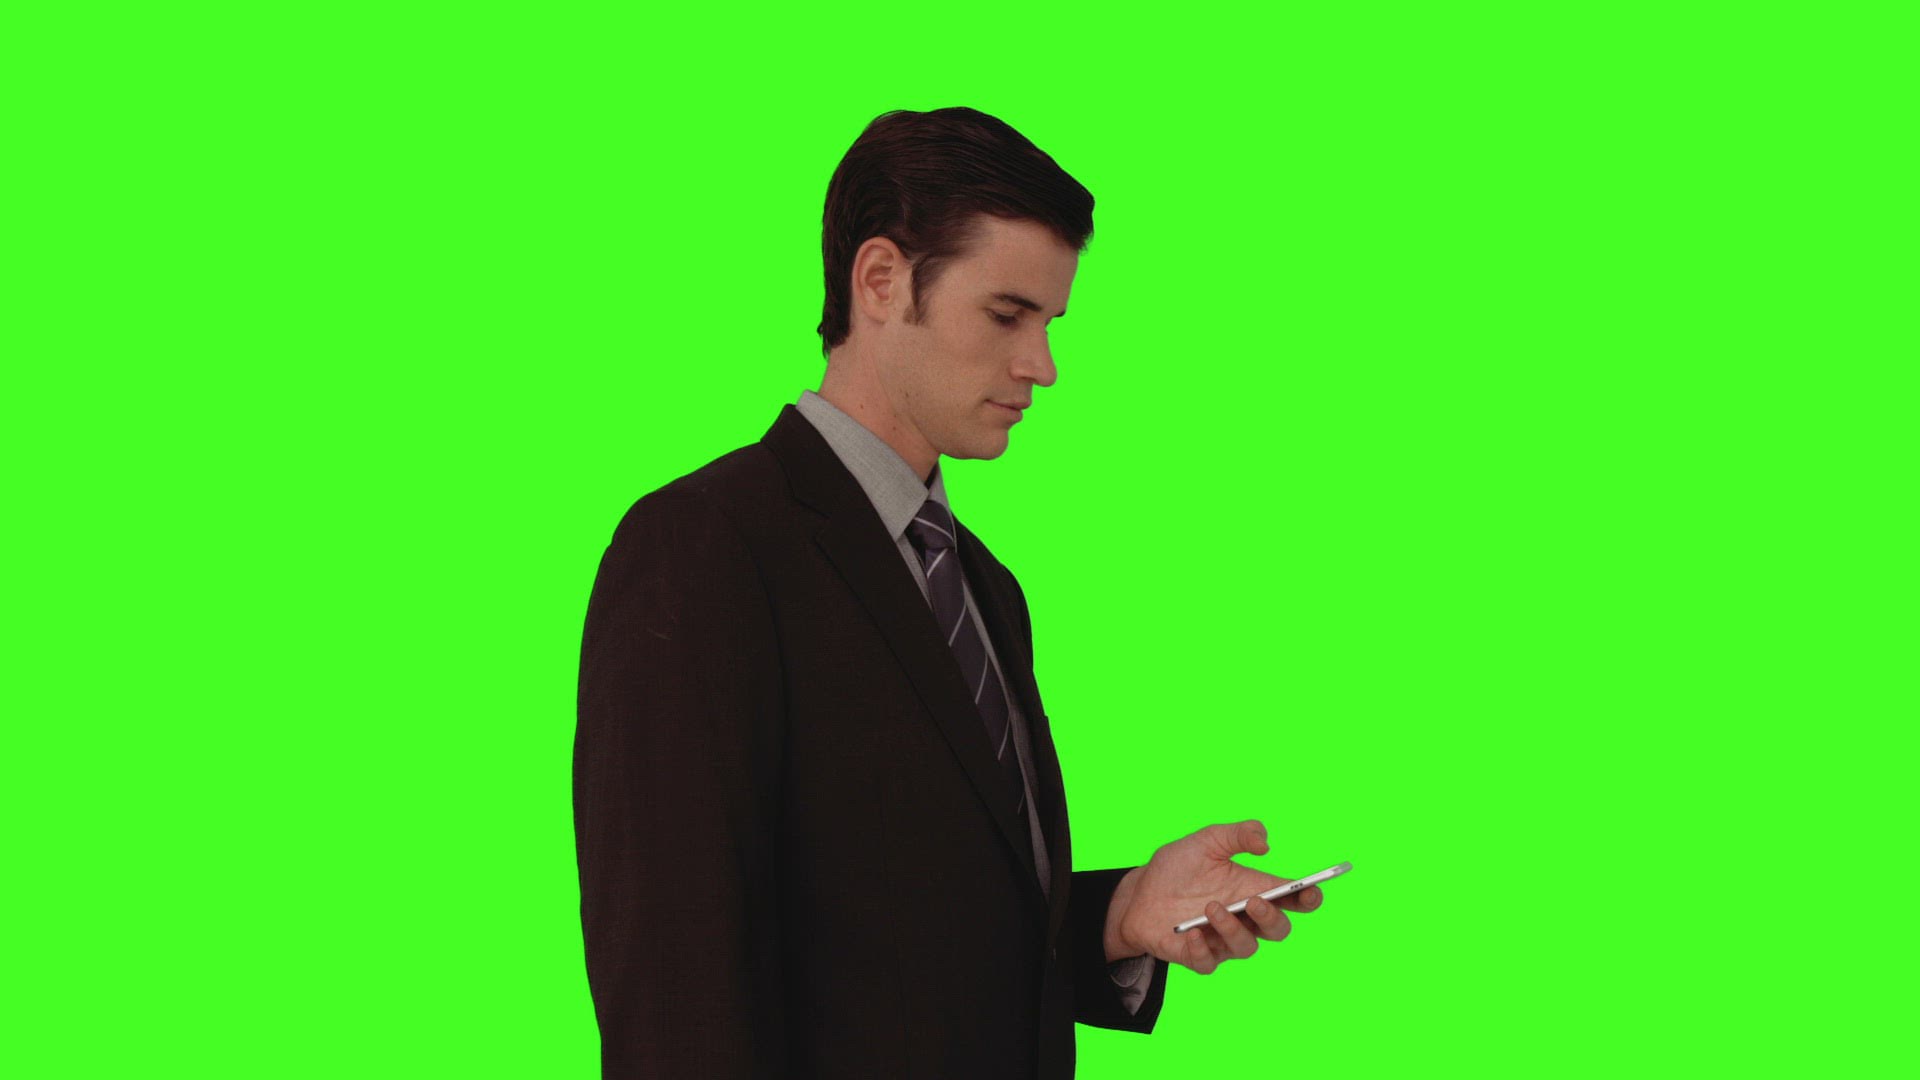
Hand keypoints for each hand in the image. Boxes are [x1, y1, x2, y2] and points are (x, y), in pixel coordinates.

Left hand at [1104, 820, 1323, 974]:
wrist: (1137, 893)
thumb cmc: (1178, 868)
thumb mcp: (1206, 841)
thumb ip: (1237, 835)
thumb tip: (1265, 843)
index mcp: (1253, 889)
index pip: (1292, 900)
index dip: (1308, 898)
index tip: (1311, 891)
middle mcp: (1243, 918)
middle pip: (1278, 930)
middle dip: (1272, 918)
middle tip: (1254, 900)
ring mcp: (1222, 940)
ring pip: (1246, 948)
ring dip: (1232, 929)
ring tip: (1211, 907)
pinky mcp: (1197, 956)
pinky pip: (1208, 963)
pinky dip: (1202, 949)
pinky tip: (1191, 932)